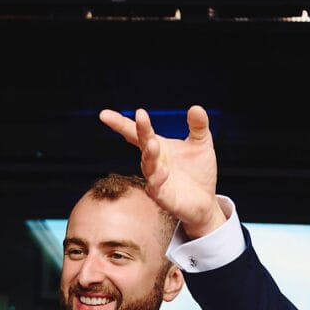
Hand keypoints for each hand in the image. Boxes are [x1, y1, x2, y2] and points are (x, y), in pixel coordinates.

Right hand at [98, 106, 227, 236]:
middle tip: (141, 116)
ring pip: (147, 166)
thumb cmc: (199, 172)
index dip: (120, 123)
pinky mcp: (164, 198)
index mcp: (159, 147)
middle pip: (143, 144)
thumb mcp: (201, 144)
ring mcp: (156, 180)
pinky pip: (156, 189)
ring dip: (149, 155)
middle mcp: (154, 162)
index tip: (104, 114)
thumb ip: (198, 126)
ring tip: (153, 143)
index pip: (136, 133)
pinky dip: (157, 180)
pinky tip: (163, 171)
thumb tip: (196, 108)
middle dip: (140, 130)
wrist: (205, 202)